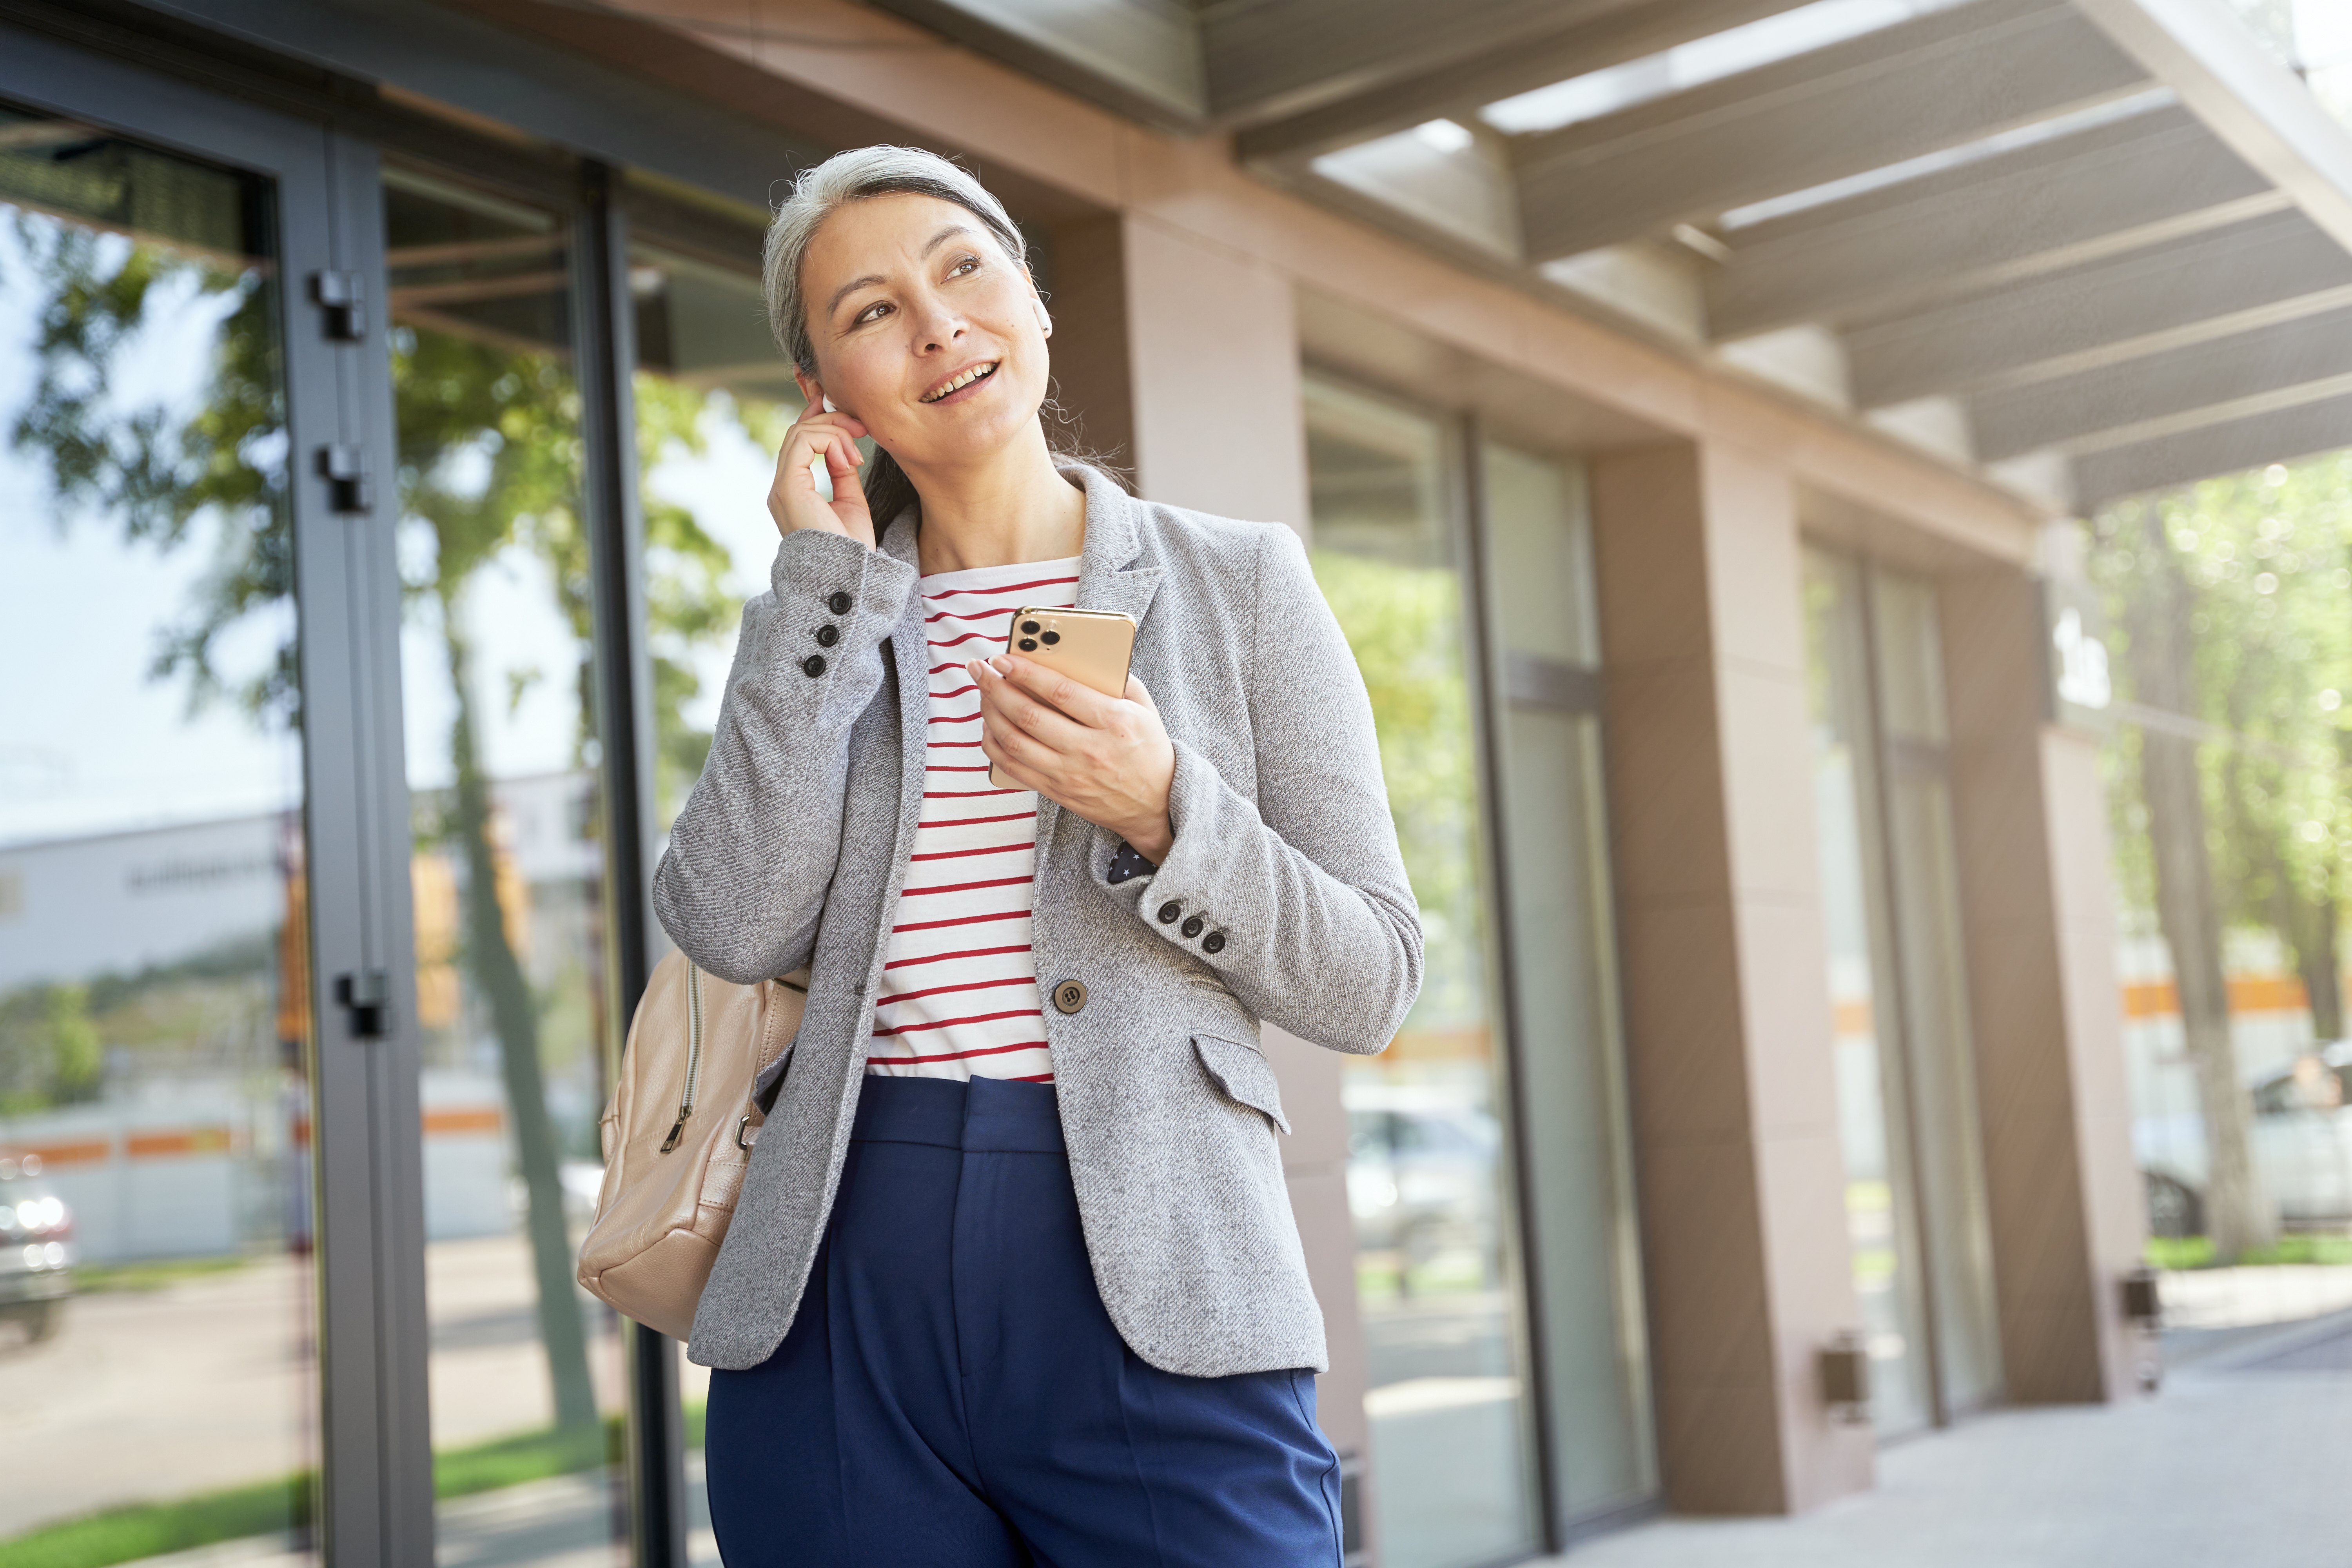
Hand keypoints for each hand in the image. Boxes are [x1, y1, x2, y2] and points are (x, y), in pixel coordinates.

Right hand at [767, 401, 873, 546]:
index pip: (797, 444)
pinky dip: (829, 441)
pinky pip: (802, 442)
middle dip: (833, 422)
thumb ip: (842, 473)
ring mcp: (782, 488)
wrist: (850, 575)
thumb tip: (843, 449)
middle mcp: (782, 488)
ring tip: (858, 451)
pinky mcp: (788, 487)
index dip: (818, 421)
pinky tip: (849, 460)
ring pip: (799, 432)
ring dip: (835, 431)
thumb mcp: (850, 502)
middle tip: (862, 429)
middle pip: (798, 432)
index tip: (847, 416)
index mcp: (794, 492)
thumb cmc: (852, 548)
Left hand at [971, 655, 1175, 861]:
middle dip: (996, 688)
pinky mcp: (1056, 791)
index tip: (1004, 657)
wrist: (1155, 805)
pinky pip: (1012, 767)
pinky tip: (989, 726)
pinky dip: (994, 745)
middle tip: (980, 668)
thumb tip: (1081, 656)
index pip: (1060, 691)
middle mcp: (1088, 750)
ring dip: (989, 713)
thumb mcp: (1145, 709)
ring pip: (1014, 741)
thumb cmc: (1149, 750)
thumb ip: (1119, 680)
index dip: (1026, 672)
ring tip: (981, 692)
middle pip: (1029, 715)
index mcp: (1114, 722)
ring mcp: (1069, 774)